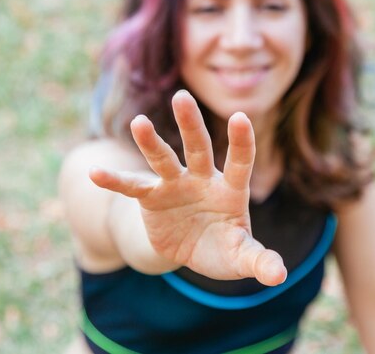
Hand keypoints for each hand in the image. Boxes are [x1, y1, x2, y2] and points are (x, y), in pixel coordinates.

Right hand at [89, 90, 286, 285]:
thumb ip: (259, 261)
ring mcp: (175, 184)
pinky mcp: (151, 197)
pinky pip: (132, 186)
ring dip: (150, 142)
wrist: (189, 249)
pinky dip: (115, 181)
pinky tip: (95, 173)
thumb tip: (278, 276)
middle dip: (190, 124)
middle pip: (198, 148)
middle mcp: (202, 179)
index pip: (239, 161)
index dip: (240, 141)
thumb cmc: (222, 248)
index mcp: (230, 189)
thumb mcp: (241, 257)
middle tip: (182, 97)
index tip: (240, 116)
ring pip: (163, 159)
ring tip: (139, 122)